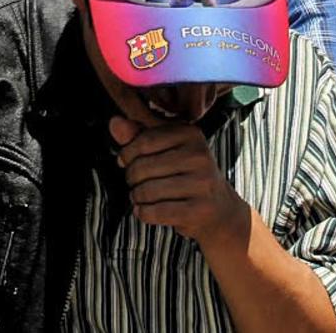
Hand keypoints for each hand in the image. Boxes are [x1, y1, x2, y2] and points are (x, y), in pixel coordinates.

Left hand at [110, 116, 249, 249]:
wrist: (220, 211)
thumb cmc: (186, 175)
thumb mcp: (166, 149)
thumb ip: (138, 135)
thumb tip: (114, 123)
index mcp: (190, 134)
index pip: (144, 140)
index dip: (127, 153)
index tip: (124, 161)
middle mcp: (200, 156)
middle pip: (143, 167)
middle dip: (131, 177)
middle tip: (135, 183)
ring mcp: (202, 184)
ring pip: (147, 190)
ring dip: (136, 196)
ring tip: (140, 196)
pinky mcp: (199, 210)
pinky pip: (156, 212)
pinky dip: (143, 212)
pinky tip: (144, 210)